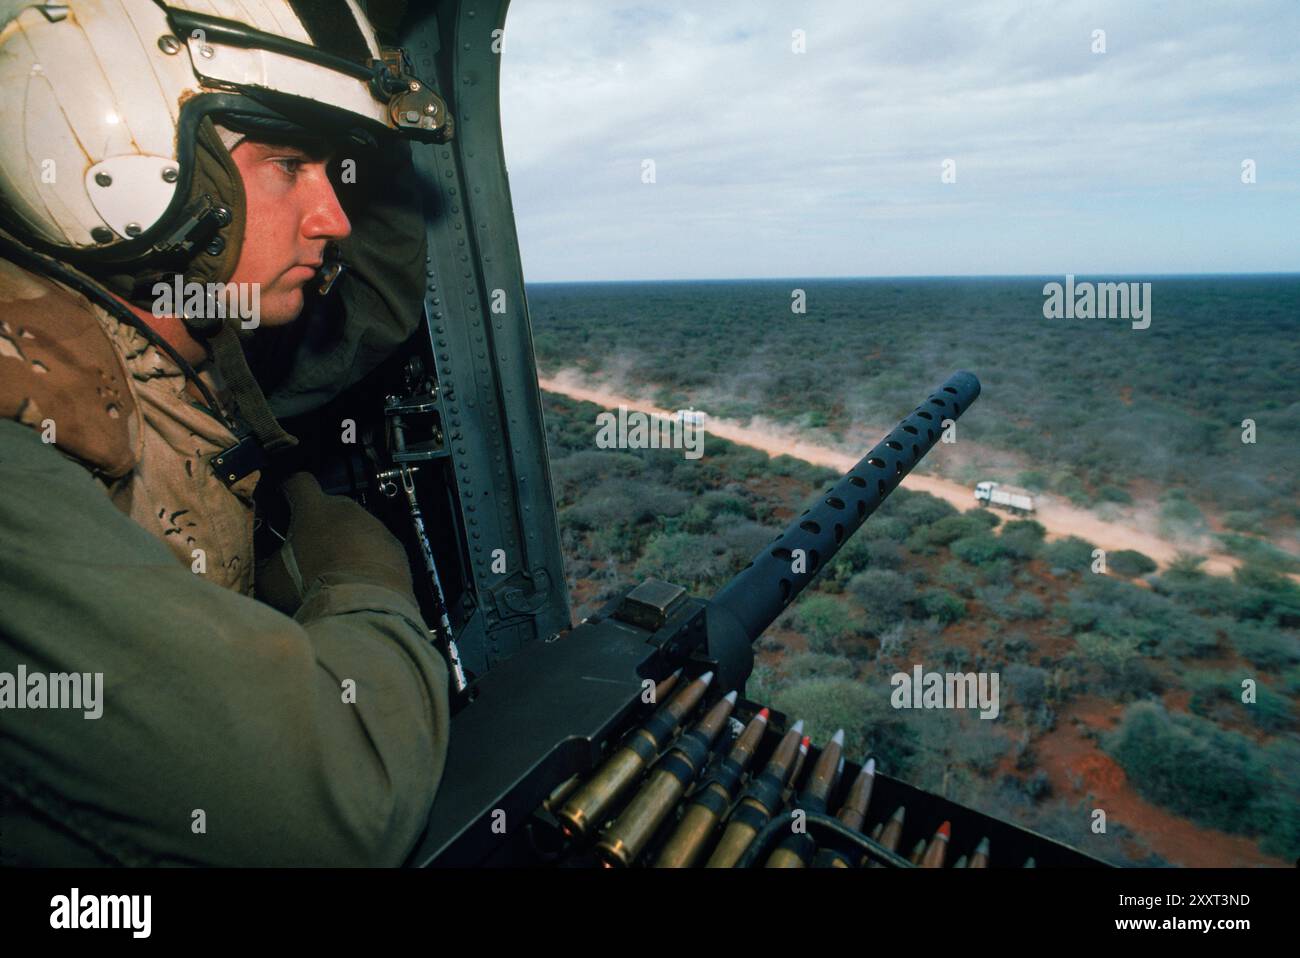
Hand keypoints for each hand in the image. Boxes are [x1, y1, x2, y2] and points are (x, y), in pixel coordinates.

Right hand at [256, 472, 414, 611]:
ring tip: (335, 570)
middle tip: (308, 549)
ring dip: (346, 541)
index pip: (298, 481)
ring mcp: (375, 527)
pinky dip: (369, 558)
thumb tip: (261, 564)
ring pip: (356, 527)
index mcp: (314, 509)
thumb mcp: (271, 579)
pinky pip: (378, 547)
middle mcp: (348, 510)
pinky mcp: (395, 547)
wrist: (362, 608)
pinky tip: (360, 579)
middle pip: (330, 505)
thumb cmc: (312, 588)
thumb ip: (265, 563)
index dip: (289, 488)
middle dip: (319, 522)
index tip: (284, 496)